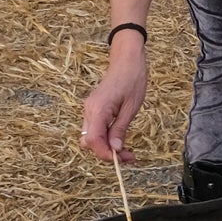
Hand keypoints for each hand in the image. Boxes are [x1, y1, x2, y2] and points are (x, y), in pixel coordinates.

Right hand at [81, 38, 148, 159]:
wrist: (127, 60)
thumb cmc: (132, 80)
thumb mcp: (131, 108)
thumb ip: (120, 129)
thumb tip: (115, 150)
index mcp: (98, 109)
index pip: (94, 140)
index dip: (105, 154)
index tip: (121, 160)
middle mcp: (89, 110)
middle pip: (89, 142)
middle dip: (106, 153)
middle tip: (128, 157)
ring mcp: (90, 110)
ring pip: (91, 138)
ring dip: (106, 147)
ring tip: (126, 151)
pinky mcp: (94, 109)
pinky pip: (95, 130)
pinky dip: (105, 138)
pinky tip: (119, 139)